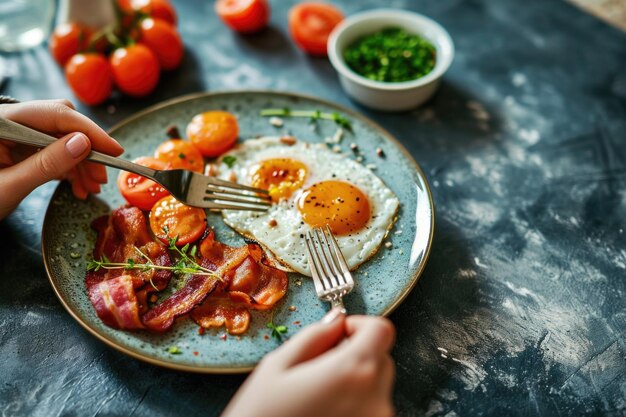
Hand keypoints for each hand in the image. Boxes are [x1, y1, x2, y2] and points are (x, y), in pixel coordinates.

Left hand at [0, 99, 122, 219]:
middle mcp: (9, 123)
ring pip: (59, 139)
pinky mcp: (17, 150)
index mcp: (0, 123)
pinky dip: (68, 168)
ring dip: (80, 163)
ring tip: (91, 188)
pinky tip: (77, 187)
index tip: (114, 150)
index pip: (54, 115)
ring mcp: (14, 136)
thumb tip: (84, 144)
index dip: (89, 131)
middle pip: (60, 123)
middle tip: (102, 176)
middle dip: (86, 149)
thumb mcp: (8, 187)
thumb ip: (45, 164)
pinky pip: (51, 152)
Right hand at [222, 311, 395, 416]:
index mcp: (352, 372)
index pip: (380, 330)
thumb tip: (335, 322)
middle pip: (380, 358)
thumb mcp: (277, 367)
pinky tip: (323, 412)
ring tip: (317, 395)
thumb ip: (314, 336)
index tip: (339, 333)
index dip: (359, 325)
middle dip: (355, 353)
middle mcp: (374, 398)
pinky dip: (354, 404)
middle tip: (319, 367)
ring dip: (354, 381)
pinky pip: (371, 409)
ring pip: (376, 386)